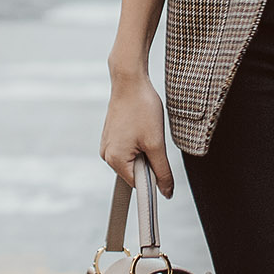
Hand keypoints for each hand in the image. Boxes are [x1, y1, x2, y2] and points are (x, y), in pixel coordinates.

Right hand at [100, 68, 174, 195]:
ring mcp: (108, 145)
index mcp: (114, 160)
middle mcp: (107, 155)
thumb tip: (166, 192)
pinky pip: (129, 149)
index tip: (161, 164)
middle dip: (148, 161)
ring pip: (134, 160)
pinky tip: (141, 126)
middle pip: (136, 172)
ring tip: (146, 130)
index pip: (138, 184)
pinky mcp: (112, 136)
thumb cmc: (141, 109)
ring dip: (145, 150)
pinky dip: (139, 142)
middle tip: (153, 140)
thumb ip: (162, 171)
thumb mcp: (156, 143)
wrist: (130, 81)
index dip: (153, 177)